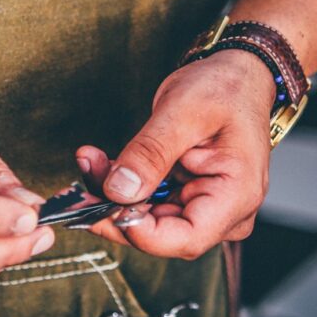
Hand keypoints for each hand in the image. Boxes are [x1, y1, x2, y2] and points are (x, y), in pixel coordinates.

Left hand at [76, 50, 274, 259]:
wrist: (235, 77)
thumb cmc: (224, 89)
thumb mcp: (183, 112)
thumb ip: (150, 153)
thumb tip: (118, 191)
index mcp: (236, 195)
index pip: (185, 238)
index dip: (138, 231)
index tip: (101, 204)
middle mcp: (224, 212)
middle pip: (160, 233)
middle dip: (114, 209)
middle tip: (79, 181)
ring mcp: (204, 207)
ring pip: (146, 220)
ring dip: (111, 196)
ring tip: (89, 160)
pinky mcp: (185, 197)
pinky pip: (146, 203)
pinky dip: (120, 186)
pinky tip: (100, 163)